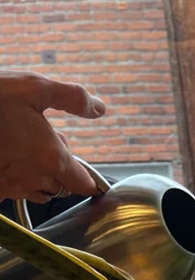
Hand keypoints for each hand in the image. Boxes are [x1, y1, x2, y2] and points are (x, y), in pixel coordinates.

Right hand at [0, 71, 105, 202]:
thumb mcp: (33, 88)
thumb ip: (73, 98)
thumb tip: (101, 109)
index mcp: (52, 159)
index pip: (84, 185)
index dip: (86, 177)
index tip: (81, 166)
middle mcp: (33, 180)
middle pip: (61, 186)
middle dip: (59, 168)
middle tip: (41, 140)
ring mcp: (9, 187)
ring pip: (37, 191)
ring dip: (38, 175)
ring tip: (21, 147)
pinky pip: (11, 192)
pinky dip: (13, 179)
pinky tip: (4, 157)